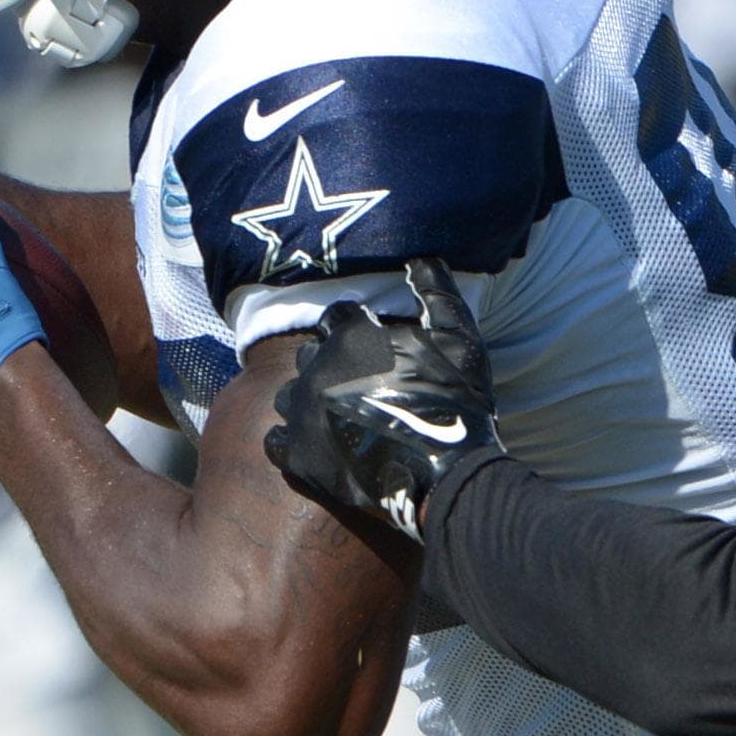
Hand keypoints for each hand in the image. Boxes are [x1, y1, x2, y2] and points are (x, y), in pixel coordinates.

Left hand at [267, 260, 495, 535]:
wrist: (446, 476)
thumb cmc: (456, 403)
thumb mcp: (460, 340)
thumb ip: (437, 293)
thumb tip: (420, 260)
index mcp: (352, 337)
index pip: (335, 318)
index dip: (353, 331)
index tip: (369, 349)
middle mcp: (317, 369)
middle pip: (307, 355)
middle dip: (326, 365)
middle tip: (355, 385)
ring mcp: (303, 414)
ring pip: (287, 396)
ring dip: (305, 401)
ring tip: (335, 417)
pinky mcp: (298, 456)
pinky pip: (276, 441)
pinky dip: (291, 440)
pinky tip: (317, 444)